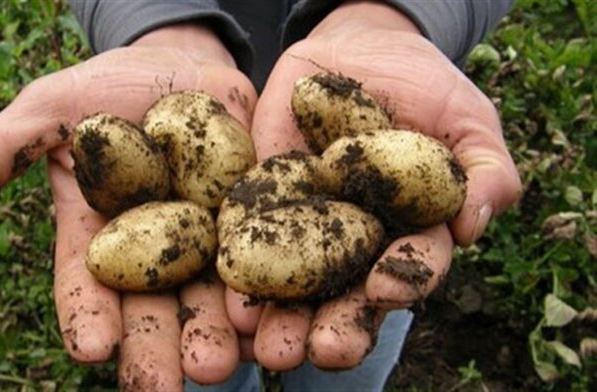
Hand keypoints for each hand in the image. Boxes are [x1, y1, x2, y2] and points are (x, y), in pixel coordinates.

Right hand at [0, 24, 255, 389]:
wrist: (180, 68)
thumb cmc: (106, 90)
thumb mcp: (52, 109)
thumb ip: (3, 147)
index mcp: (101, 236)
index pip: (87, 285)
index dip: (87, 316)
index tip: (91, 350)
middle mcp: (154, 250)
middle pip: (153, 307)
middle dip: (158, 347)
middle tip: (167, 386)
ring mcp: (207, 238)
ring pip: (211, 296)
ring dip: (217, 333)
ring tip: (222, 366)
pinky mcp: (253, 218)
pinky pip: (264, 255)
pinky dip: (266, 288)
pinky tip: (270, 318)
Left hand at [226, 1, 521, 369]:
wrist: (361, 49)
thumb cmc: (426, 88)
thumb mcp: (467, 119)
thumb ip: (485, 170)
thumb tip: (474, 225)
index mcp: (409, 234)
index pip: (410, 268)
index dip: (402, 280)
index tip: (384, 288)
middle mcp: (356, 243)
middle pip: (347, 295)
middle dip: (336, 326)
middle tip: (321, 351)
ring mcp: (306, 226)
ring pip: (294, 284)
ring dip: (282, 318)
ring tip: (268, 347)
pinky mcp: (262, 201)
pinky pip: (247, 237)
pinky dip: (238, 268)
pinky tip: (228, 298)